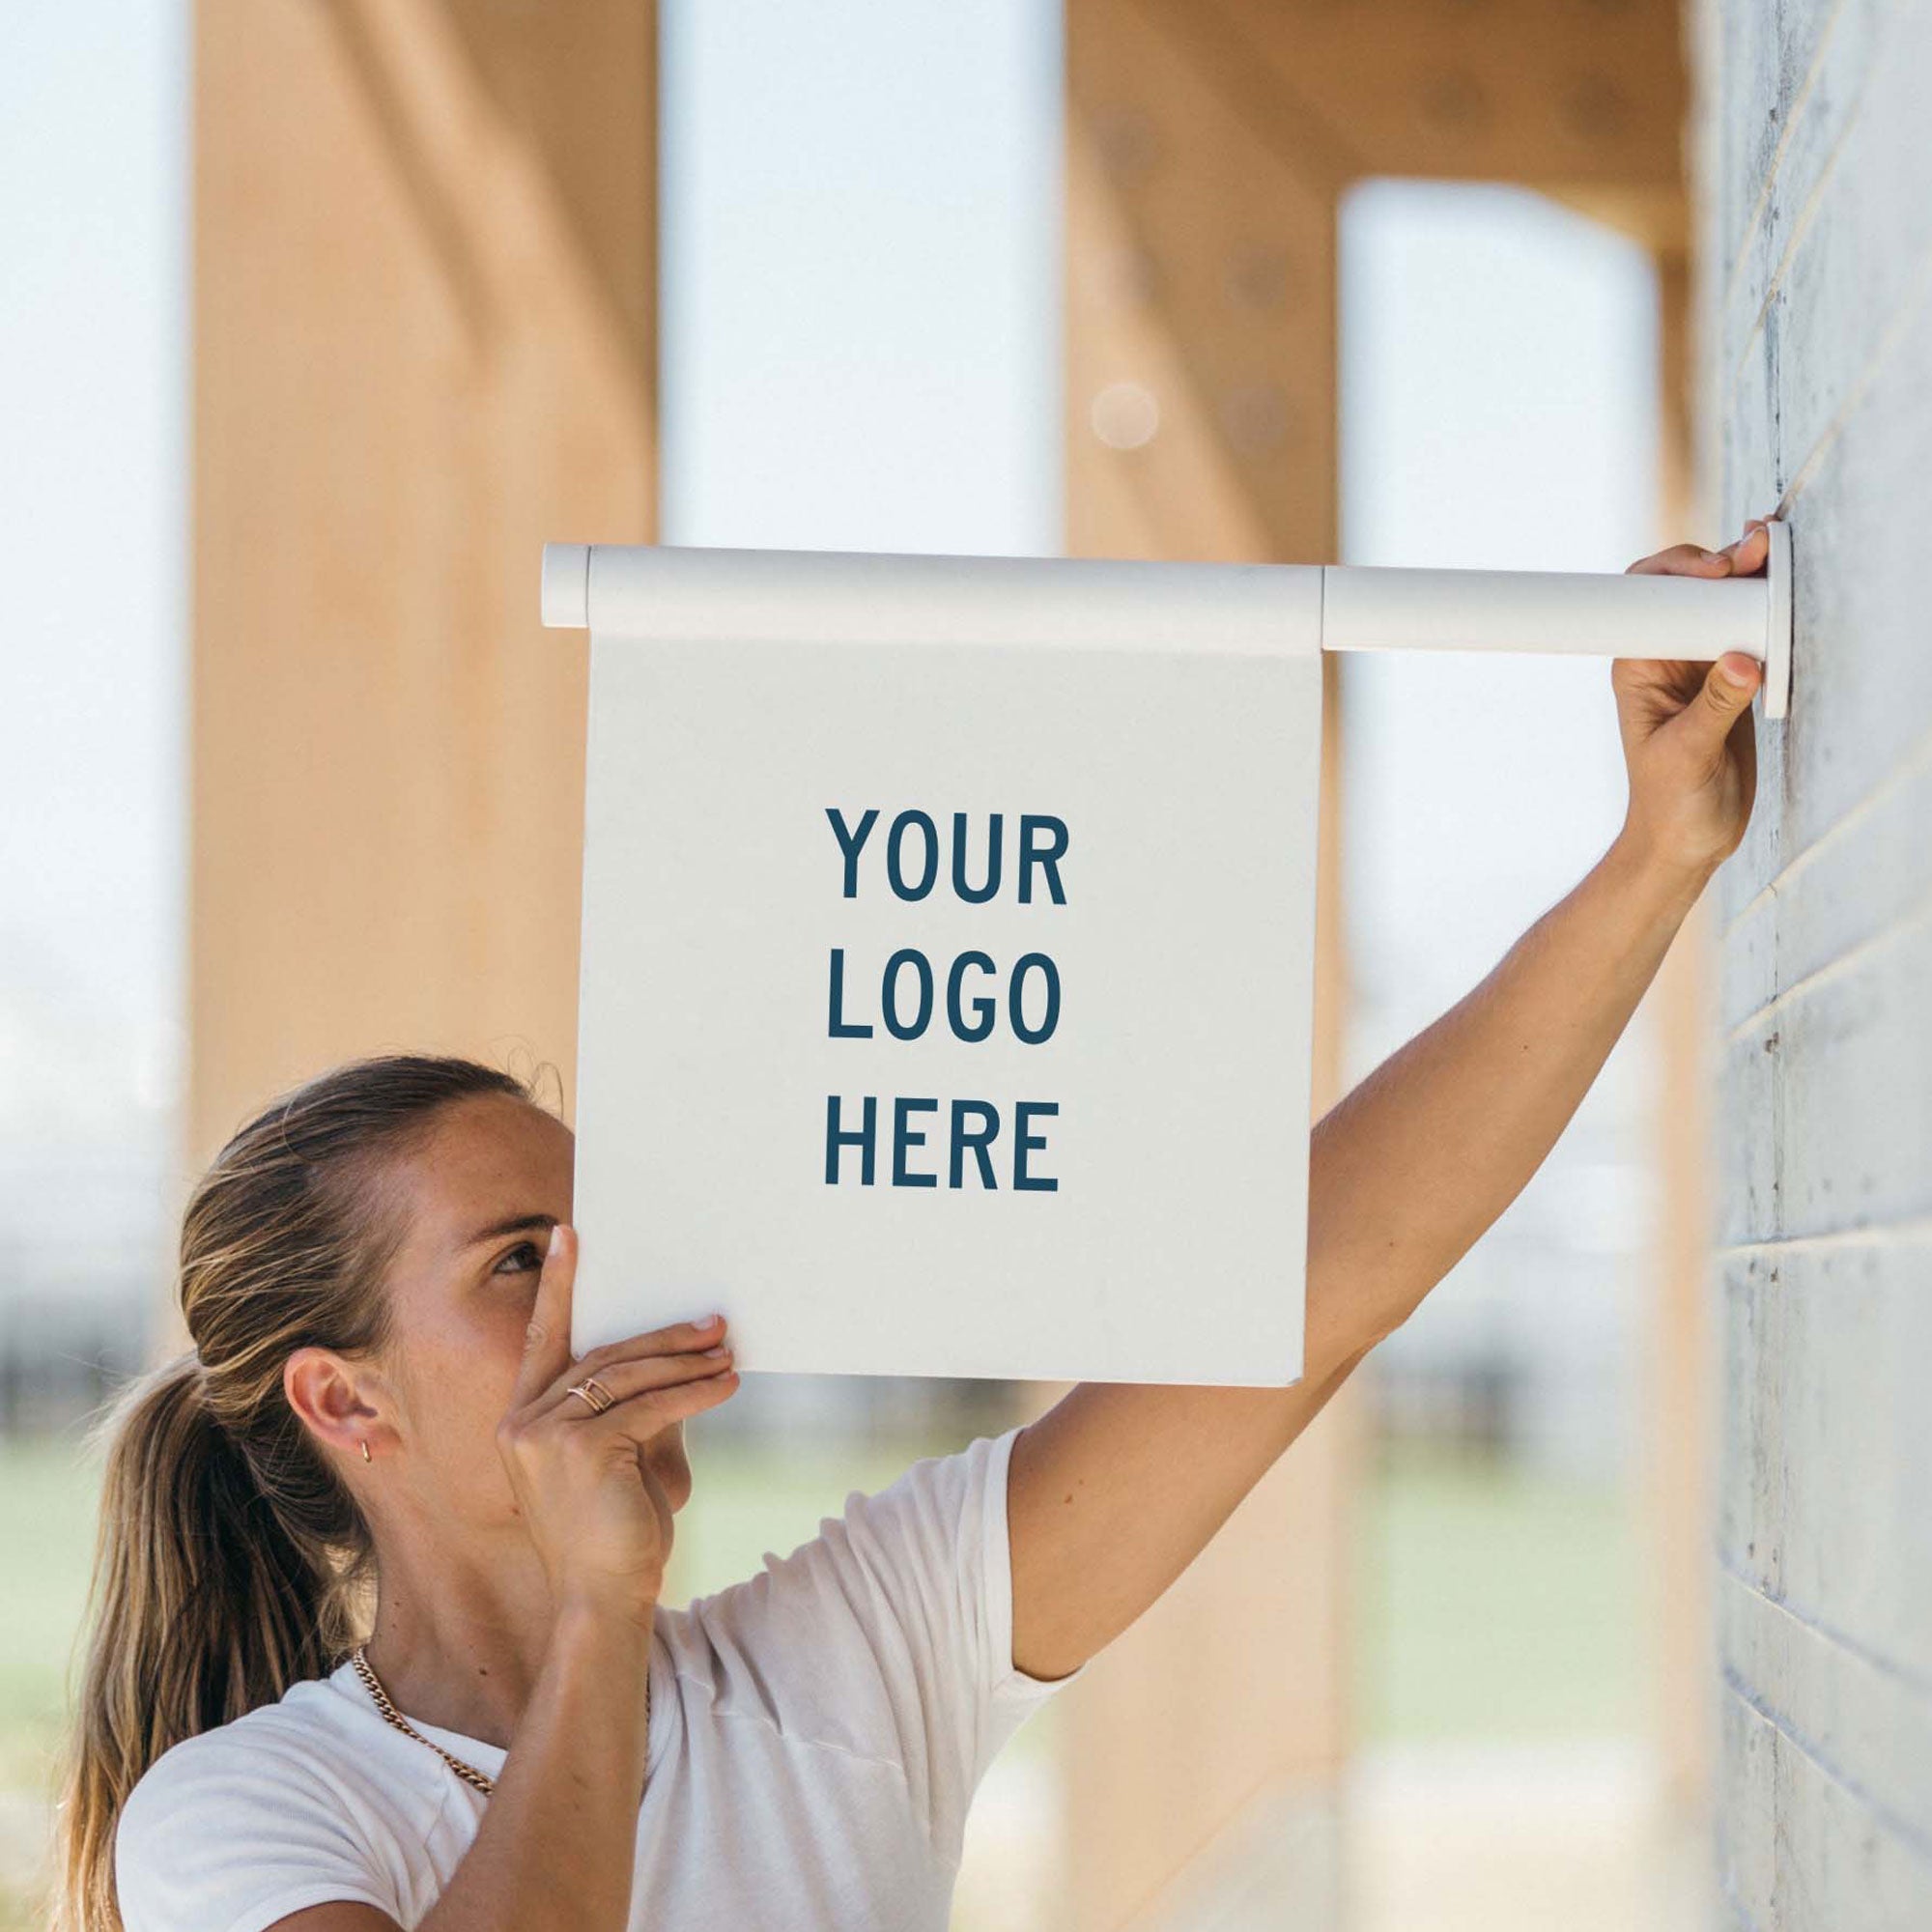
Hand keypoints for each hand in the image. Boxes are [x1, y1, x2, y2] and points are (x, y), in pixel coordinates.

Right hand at [494, 1225, 738, 1624]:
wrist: (603, 1600)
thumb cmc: (616, 1535)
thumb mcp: (624, 1460)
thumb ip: (637, 1409)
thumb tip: (682, 1361)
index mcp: (521, 1420)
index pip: (544, 1341)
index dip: (556, 1287)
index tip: (567, 1236)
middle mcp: (523, 1421)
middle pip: (602, 1355)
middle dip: (663, 1335)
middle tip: (713, 1322)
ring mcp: (545, 1434)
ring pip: (628, 1376)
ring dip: (686, 1360)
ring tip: (729, 1352)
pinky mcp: (580, 1448)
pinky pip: (650, 1405)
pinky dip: (695, 1391)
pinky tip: (726, 1385)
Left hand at [1611, 515, 1771, 881]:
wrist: (1688, 838)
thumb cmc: (1669, 803)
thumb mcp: (1688, 755)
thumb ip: (1714, 708)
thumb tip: (1741, 660)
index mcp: (1638, 667)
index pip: (1646, 599)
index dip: (1677, 573)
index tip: (1715, 573)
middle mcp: (1665, 658)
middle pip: (1688, 592)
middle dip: (1722, 565)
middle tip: (1757, 550)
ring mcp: (1700, 665)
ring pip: (1722, 606)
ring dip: (1749, 582)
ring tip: (1775, 560)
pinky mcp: (1733, 679)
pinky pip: (1751, 631)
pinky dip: (1770, 612)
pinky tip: (1787, 596)